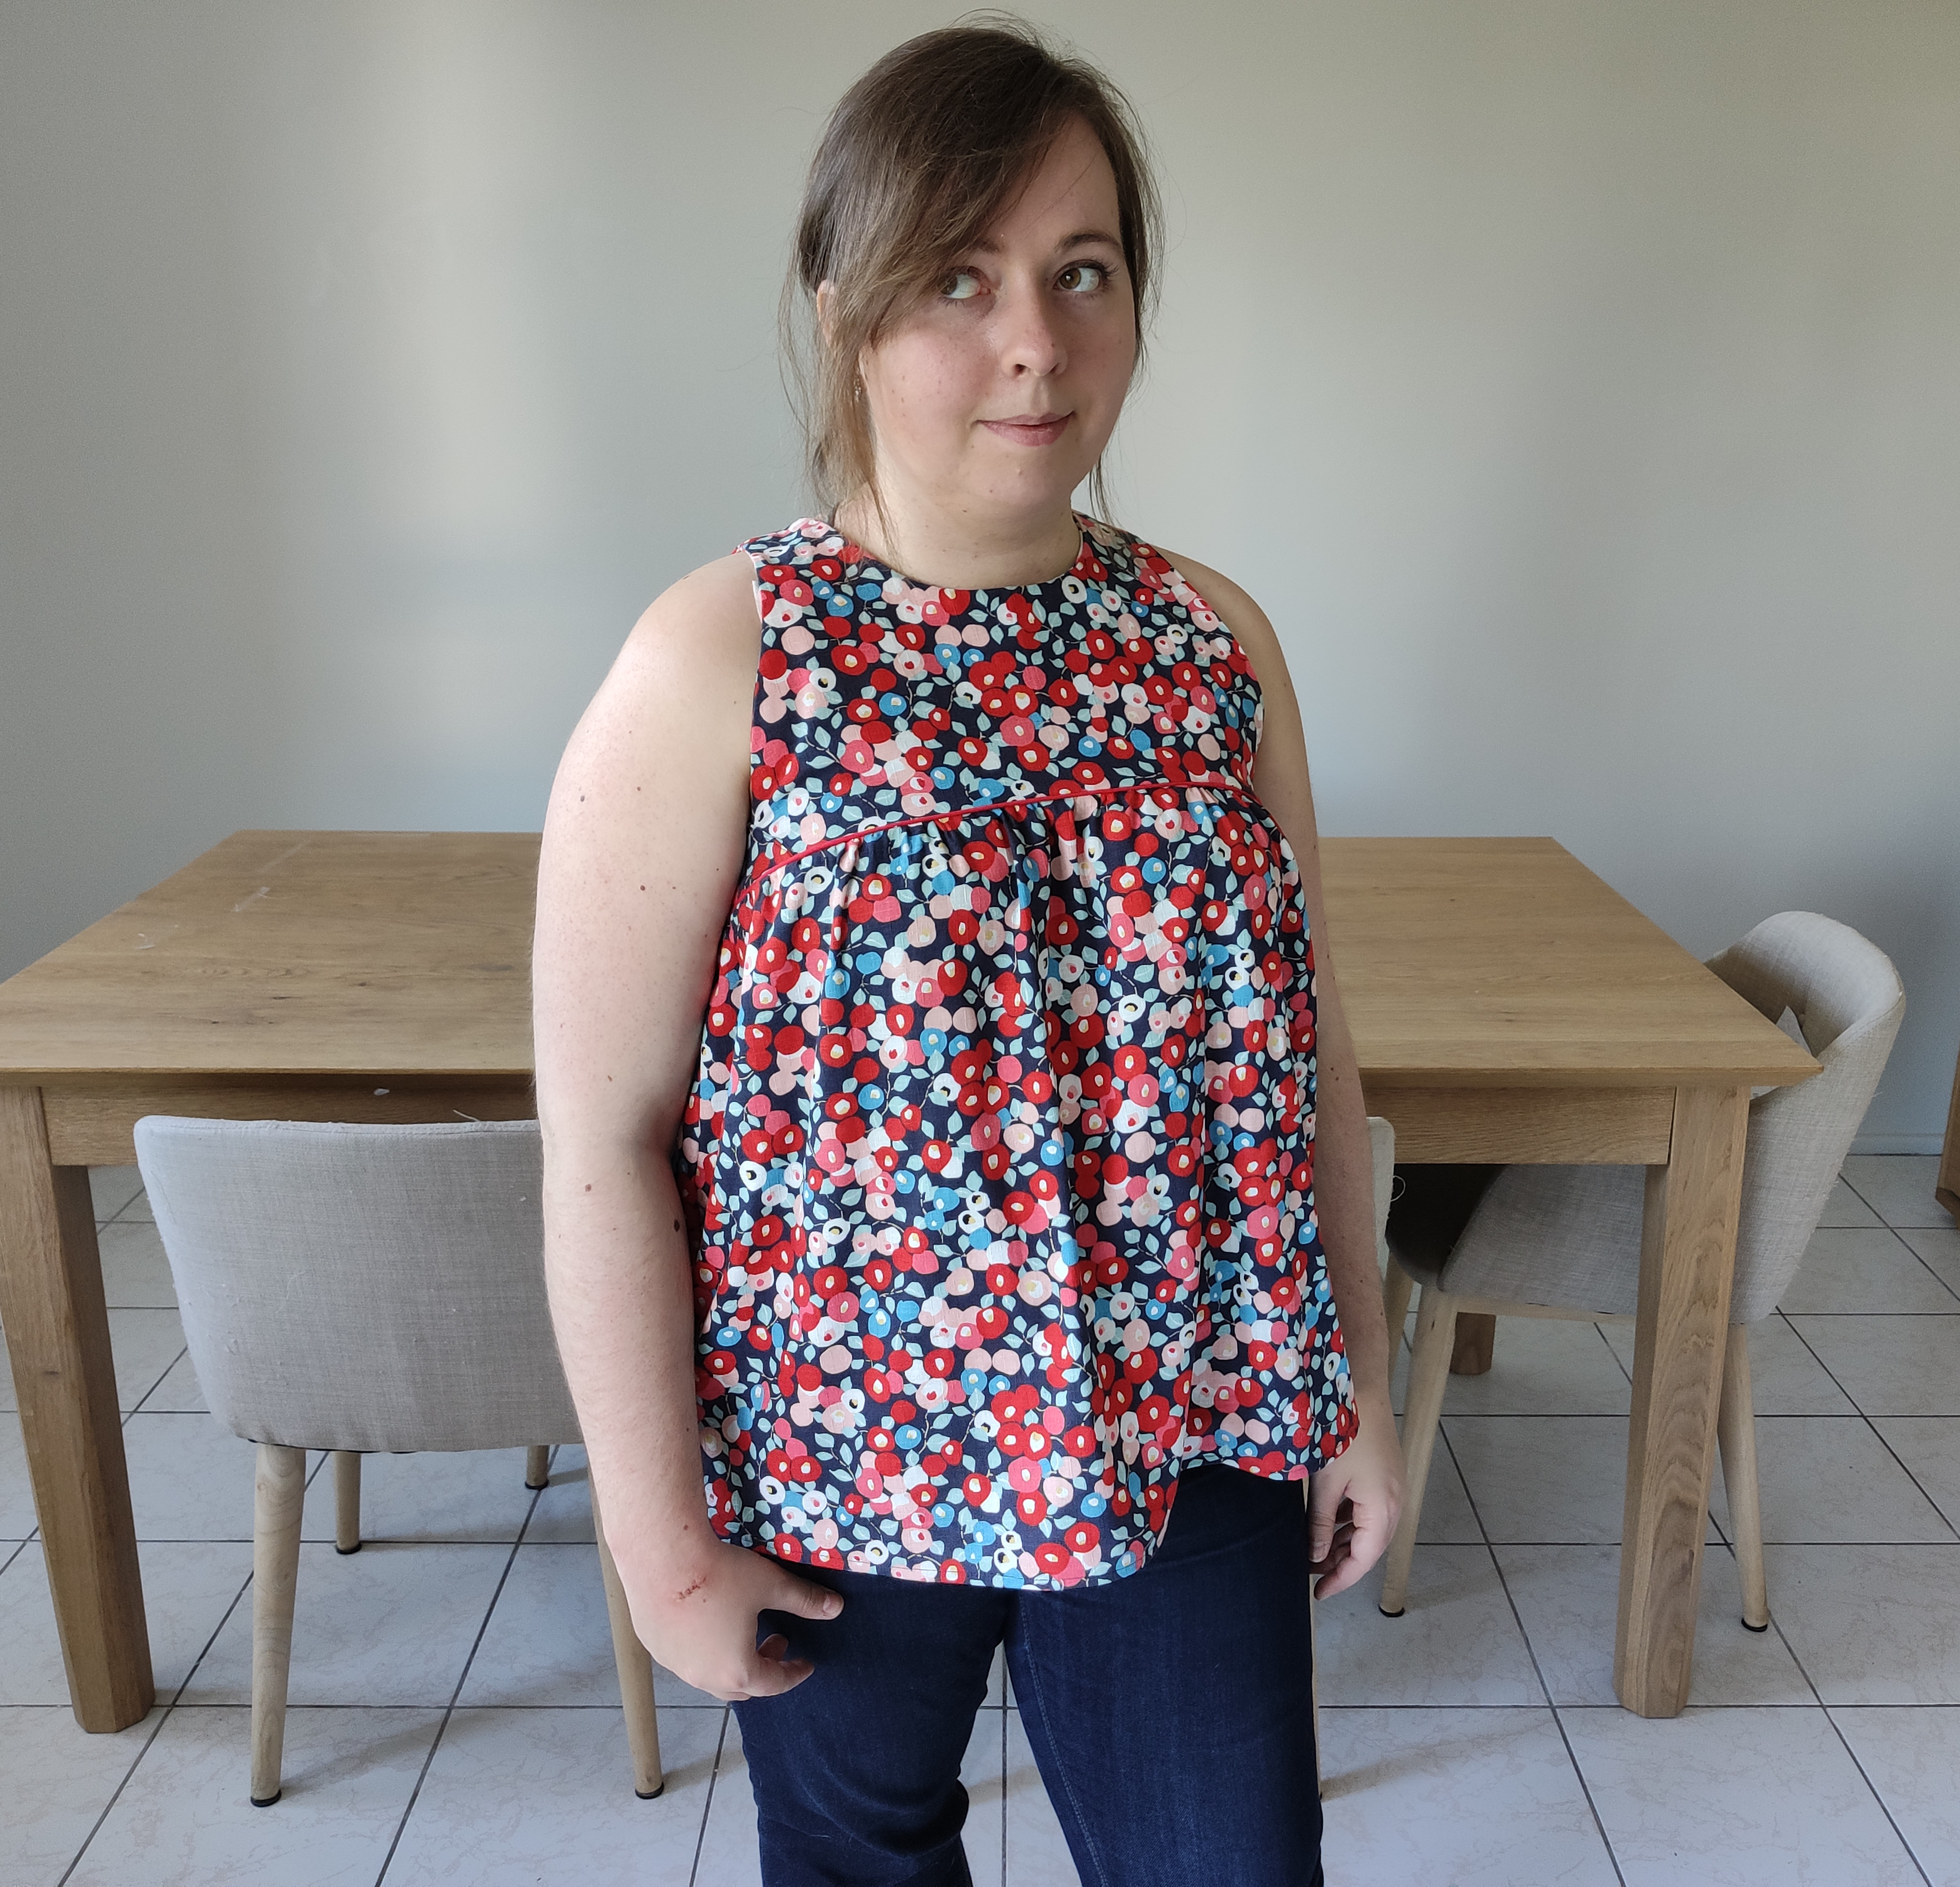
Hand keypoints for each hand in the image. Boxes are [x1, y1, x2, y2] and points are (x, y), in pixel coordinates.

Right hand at [617, 1538, 843, 1701]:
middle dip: (763, 1669)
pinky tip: (705, 1618)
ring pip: (709, 1674)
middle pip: (740, 1687)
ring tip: (741, 1628)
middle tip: (777, 1641)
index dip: (793, 1673)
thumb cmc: (722, 1575)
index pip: (773, 1684)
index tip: (805, 1664)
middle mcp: (702, 1677)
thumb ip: (804, 1600)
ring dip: (731, 1659)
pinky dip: (703, 1648)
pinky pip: (685, 1657)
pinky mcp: (653, 1645)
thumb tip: (836, 1608)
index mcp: (737, 1671)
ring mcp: (673, 1664)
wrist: (662, 1556)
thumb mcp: (770, 1585)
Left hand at [1307, 1386, 1404, 1599]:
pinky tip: (1329, 1524)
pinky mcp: (1386, 1475)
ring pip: (1370, 1529)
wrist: (1361, 1388)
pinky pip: (1370, 1510)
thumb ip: (1321, 1524)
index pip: (1363, 1559)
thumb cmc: (1342, 1433)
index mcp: (1383, 1509)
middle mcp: (1395, 1502)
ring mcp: (1393, 1488)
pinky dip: (1351, 1522)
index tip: (1318, 1593)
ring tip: (1316, 1552)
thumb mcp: (1326, 1483)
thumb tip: (1316, 1557)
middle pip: (1370, 1547)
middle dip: (1342, 1563)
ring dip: (1346, 1543)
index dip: (1340, 1579)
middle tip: (1312, 1574)